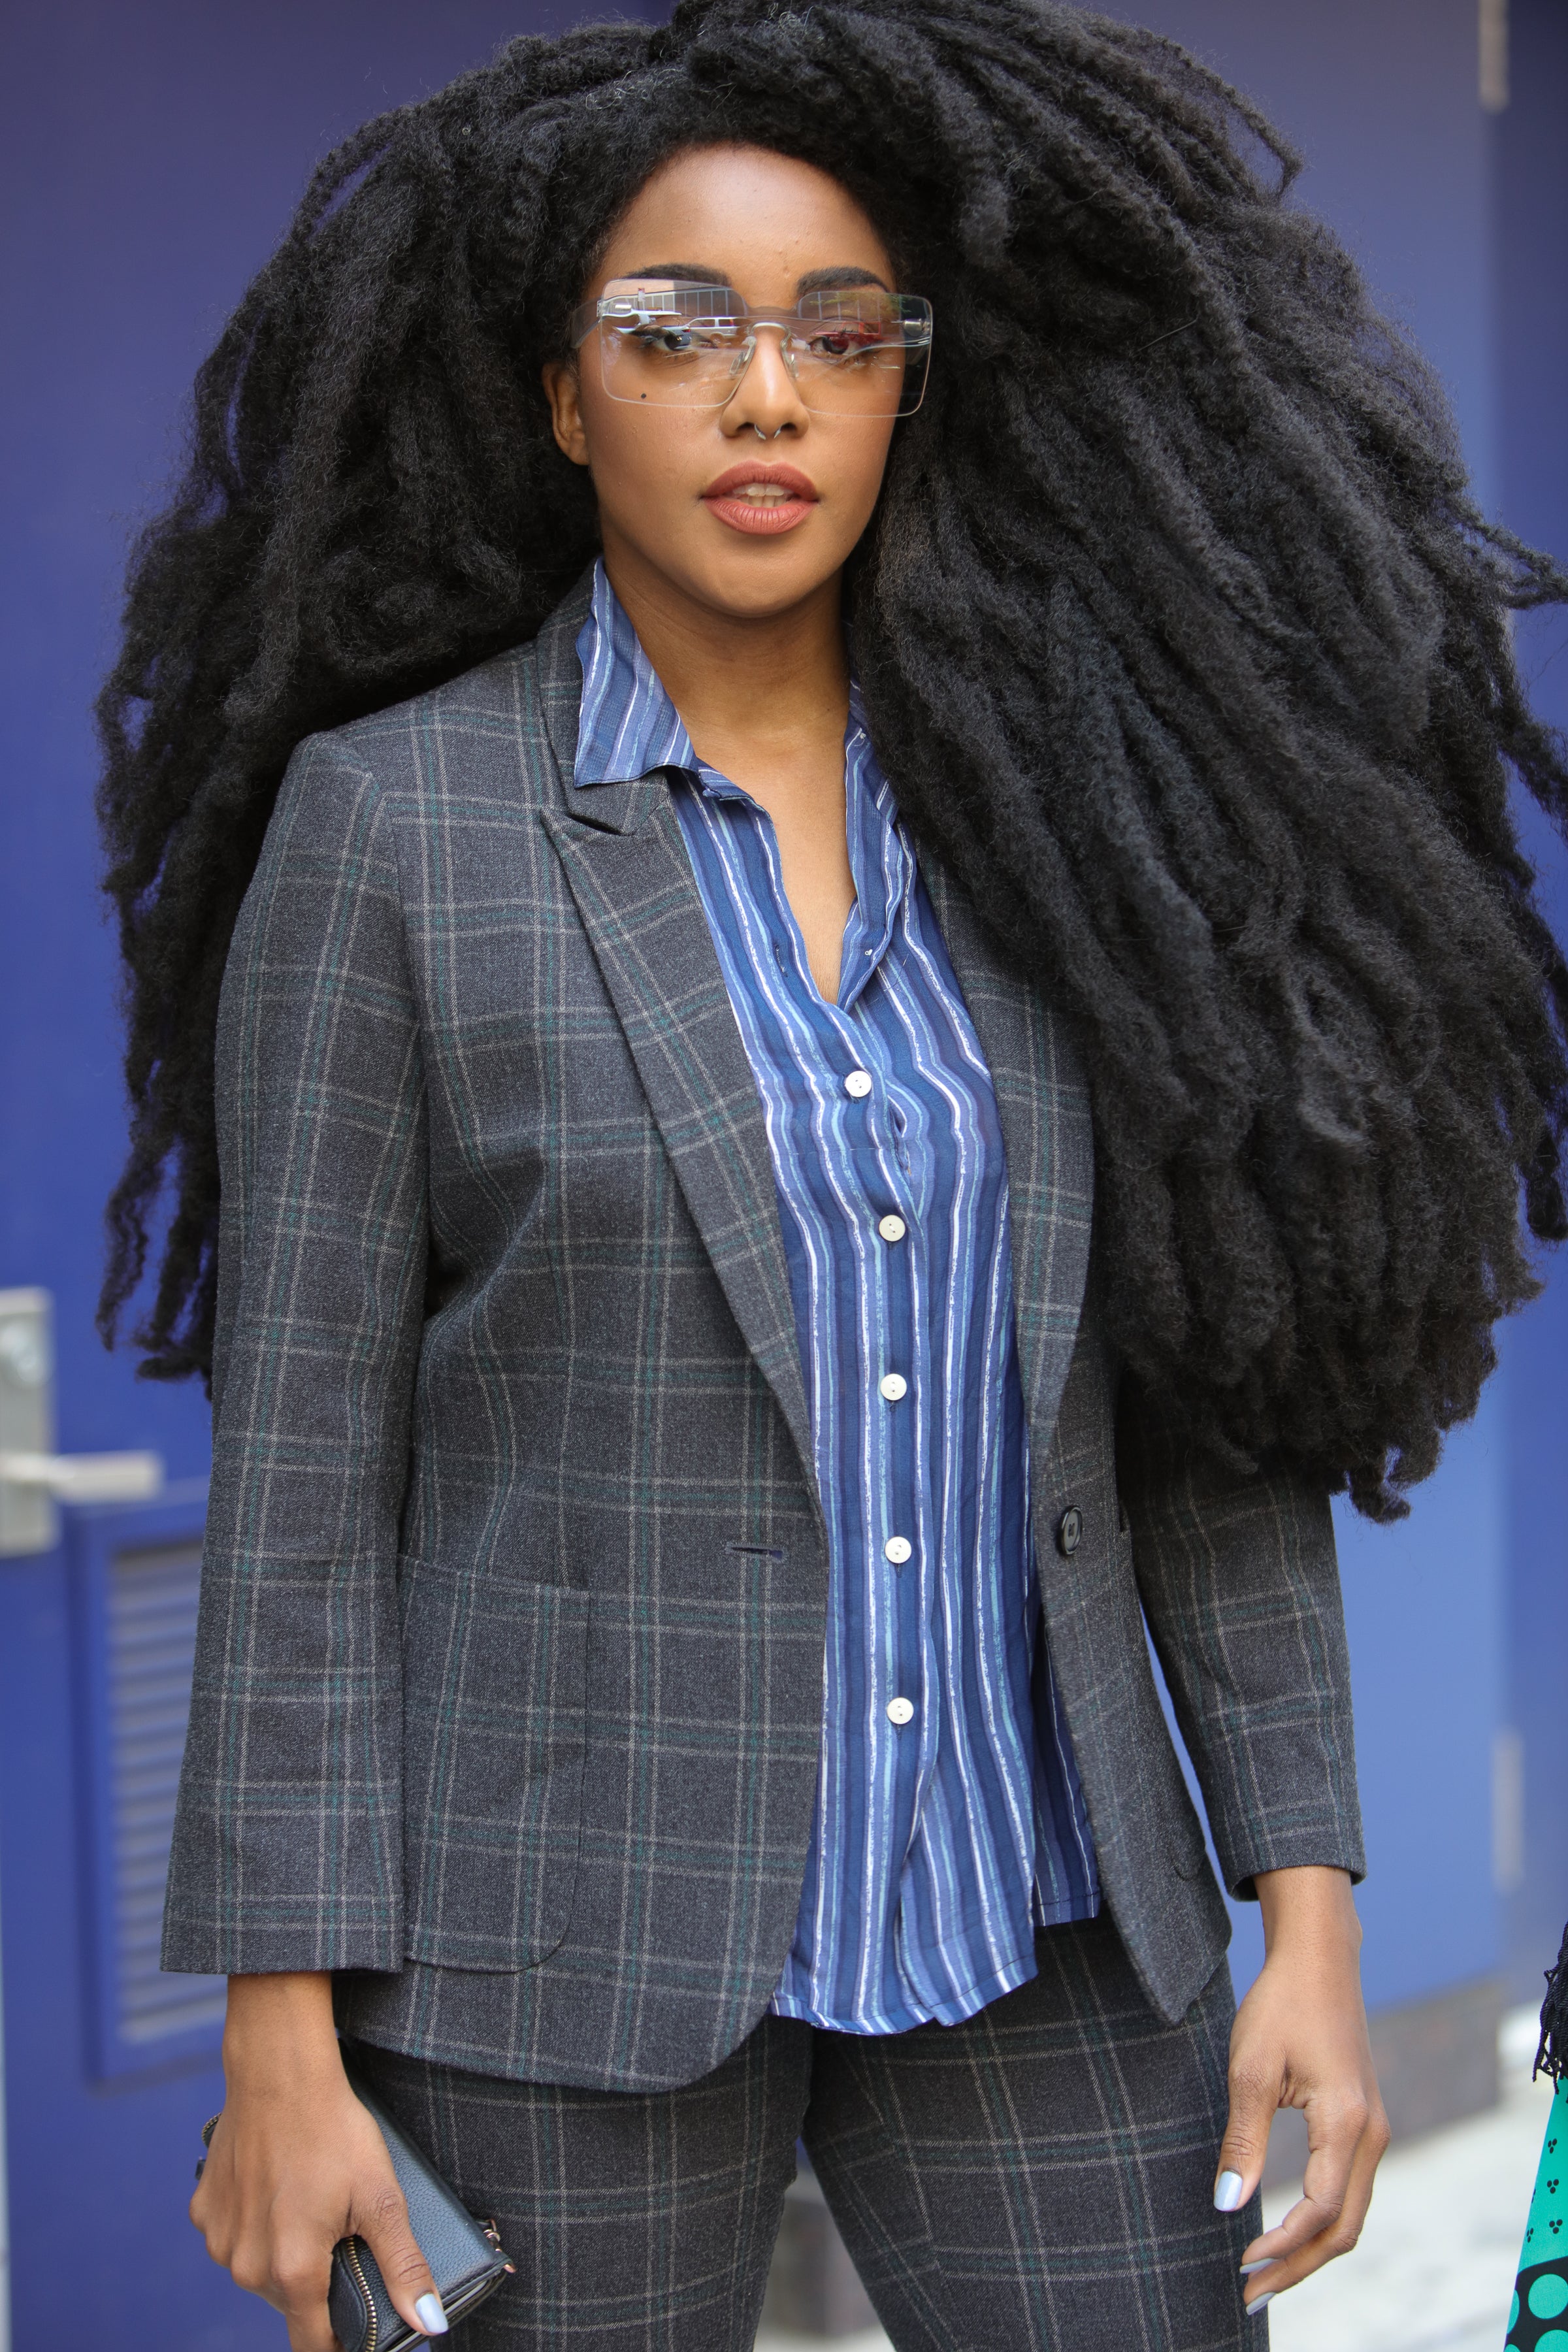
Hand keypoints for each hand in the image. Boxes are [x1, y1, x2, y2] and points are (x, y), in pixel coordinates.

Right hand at [192, 1973, 448, 2351]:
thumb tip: (430, 2324)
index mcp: (292, 2271)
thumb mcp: (382, 2197)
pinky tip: (277, 2188)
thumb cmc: (334, 2129)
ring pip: (260, 2272)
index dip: (340, 2342)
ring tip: (310, 2204)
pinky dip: (256, 2225)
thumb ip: (403, 2267)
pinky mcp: (203, 2211)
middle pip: (289, 2304)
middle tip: (341, 2233)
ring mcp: (220, 2240)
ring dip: (285, 2254)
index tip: (358, 2325)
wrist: (279, 2070)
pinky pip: (234, 2238)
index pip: (313, 2345)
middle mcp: (246, 2267)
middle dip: (317, 2283)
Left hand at [1212, 1866, 1389, 2314]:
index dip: (1281, 2246)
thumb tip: (1228, 2205)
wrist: (1319, 1959)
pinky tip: (1288, 2232)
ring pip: (1351, 2214)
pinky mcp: (1364, 2123)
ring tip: (1265, 2274)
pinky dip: (1322, 2222)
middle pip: (1343, 2227)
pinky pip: (1350, 2190)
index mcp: (1347, 2123)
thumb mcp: (1250, 2069)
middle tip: (1250, 2293)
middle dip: (1299, 2266)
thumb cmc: (1281, 2005)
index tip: (1240, 2262)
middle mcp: (1372, 2134)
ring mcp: (1373, 2130)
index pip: (1320, 2210)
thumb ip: (1243, 2140)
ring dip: (1311, 2249)